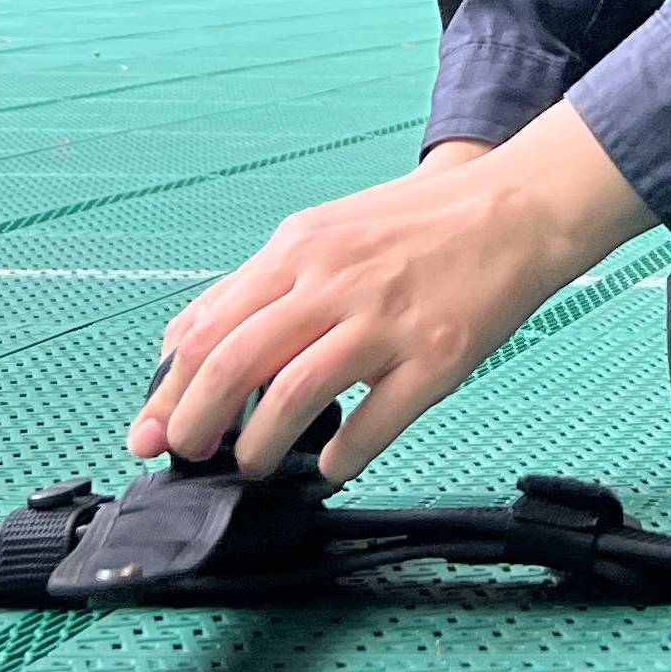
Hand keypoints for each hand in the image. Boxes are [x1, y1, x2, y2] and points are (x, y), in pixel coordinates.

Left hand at [133, 103, 651, 482]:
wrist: (518, 207)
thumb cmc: (423, 224)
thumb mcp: (327, 229)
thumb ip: (256, 282)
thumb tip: (183, 337)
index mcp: (302, 249)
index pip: (207, 327)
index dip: (169, 389)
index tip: (152, 429)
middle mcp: (335, 281)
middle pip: (233, 363)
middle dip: (195, 423)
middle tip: (190, 455)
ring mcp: (385, 321)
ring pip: (290, 396)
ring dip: (257, 446)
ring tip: (253, 464)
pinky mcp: (434, 357)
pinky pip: (371, 426)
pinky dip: (339, 457)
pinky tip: (331, 464)